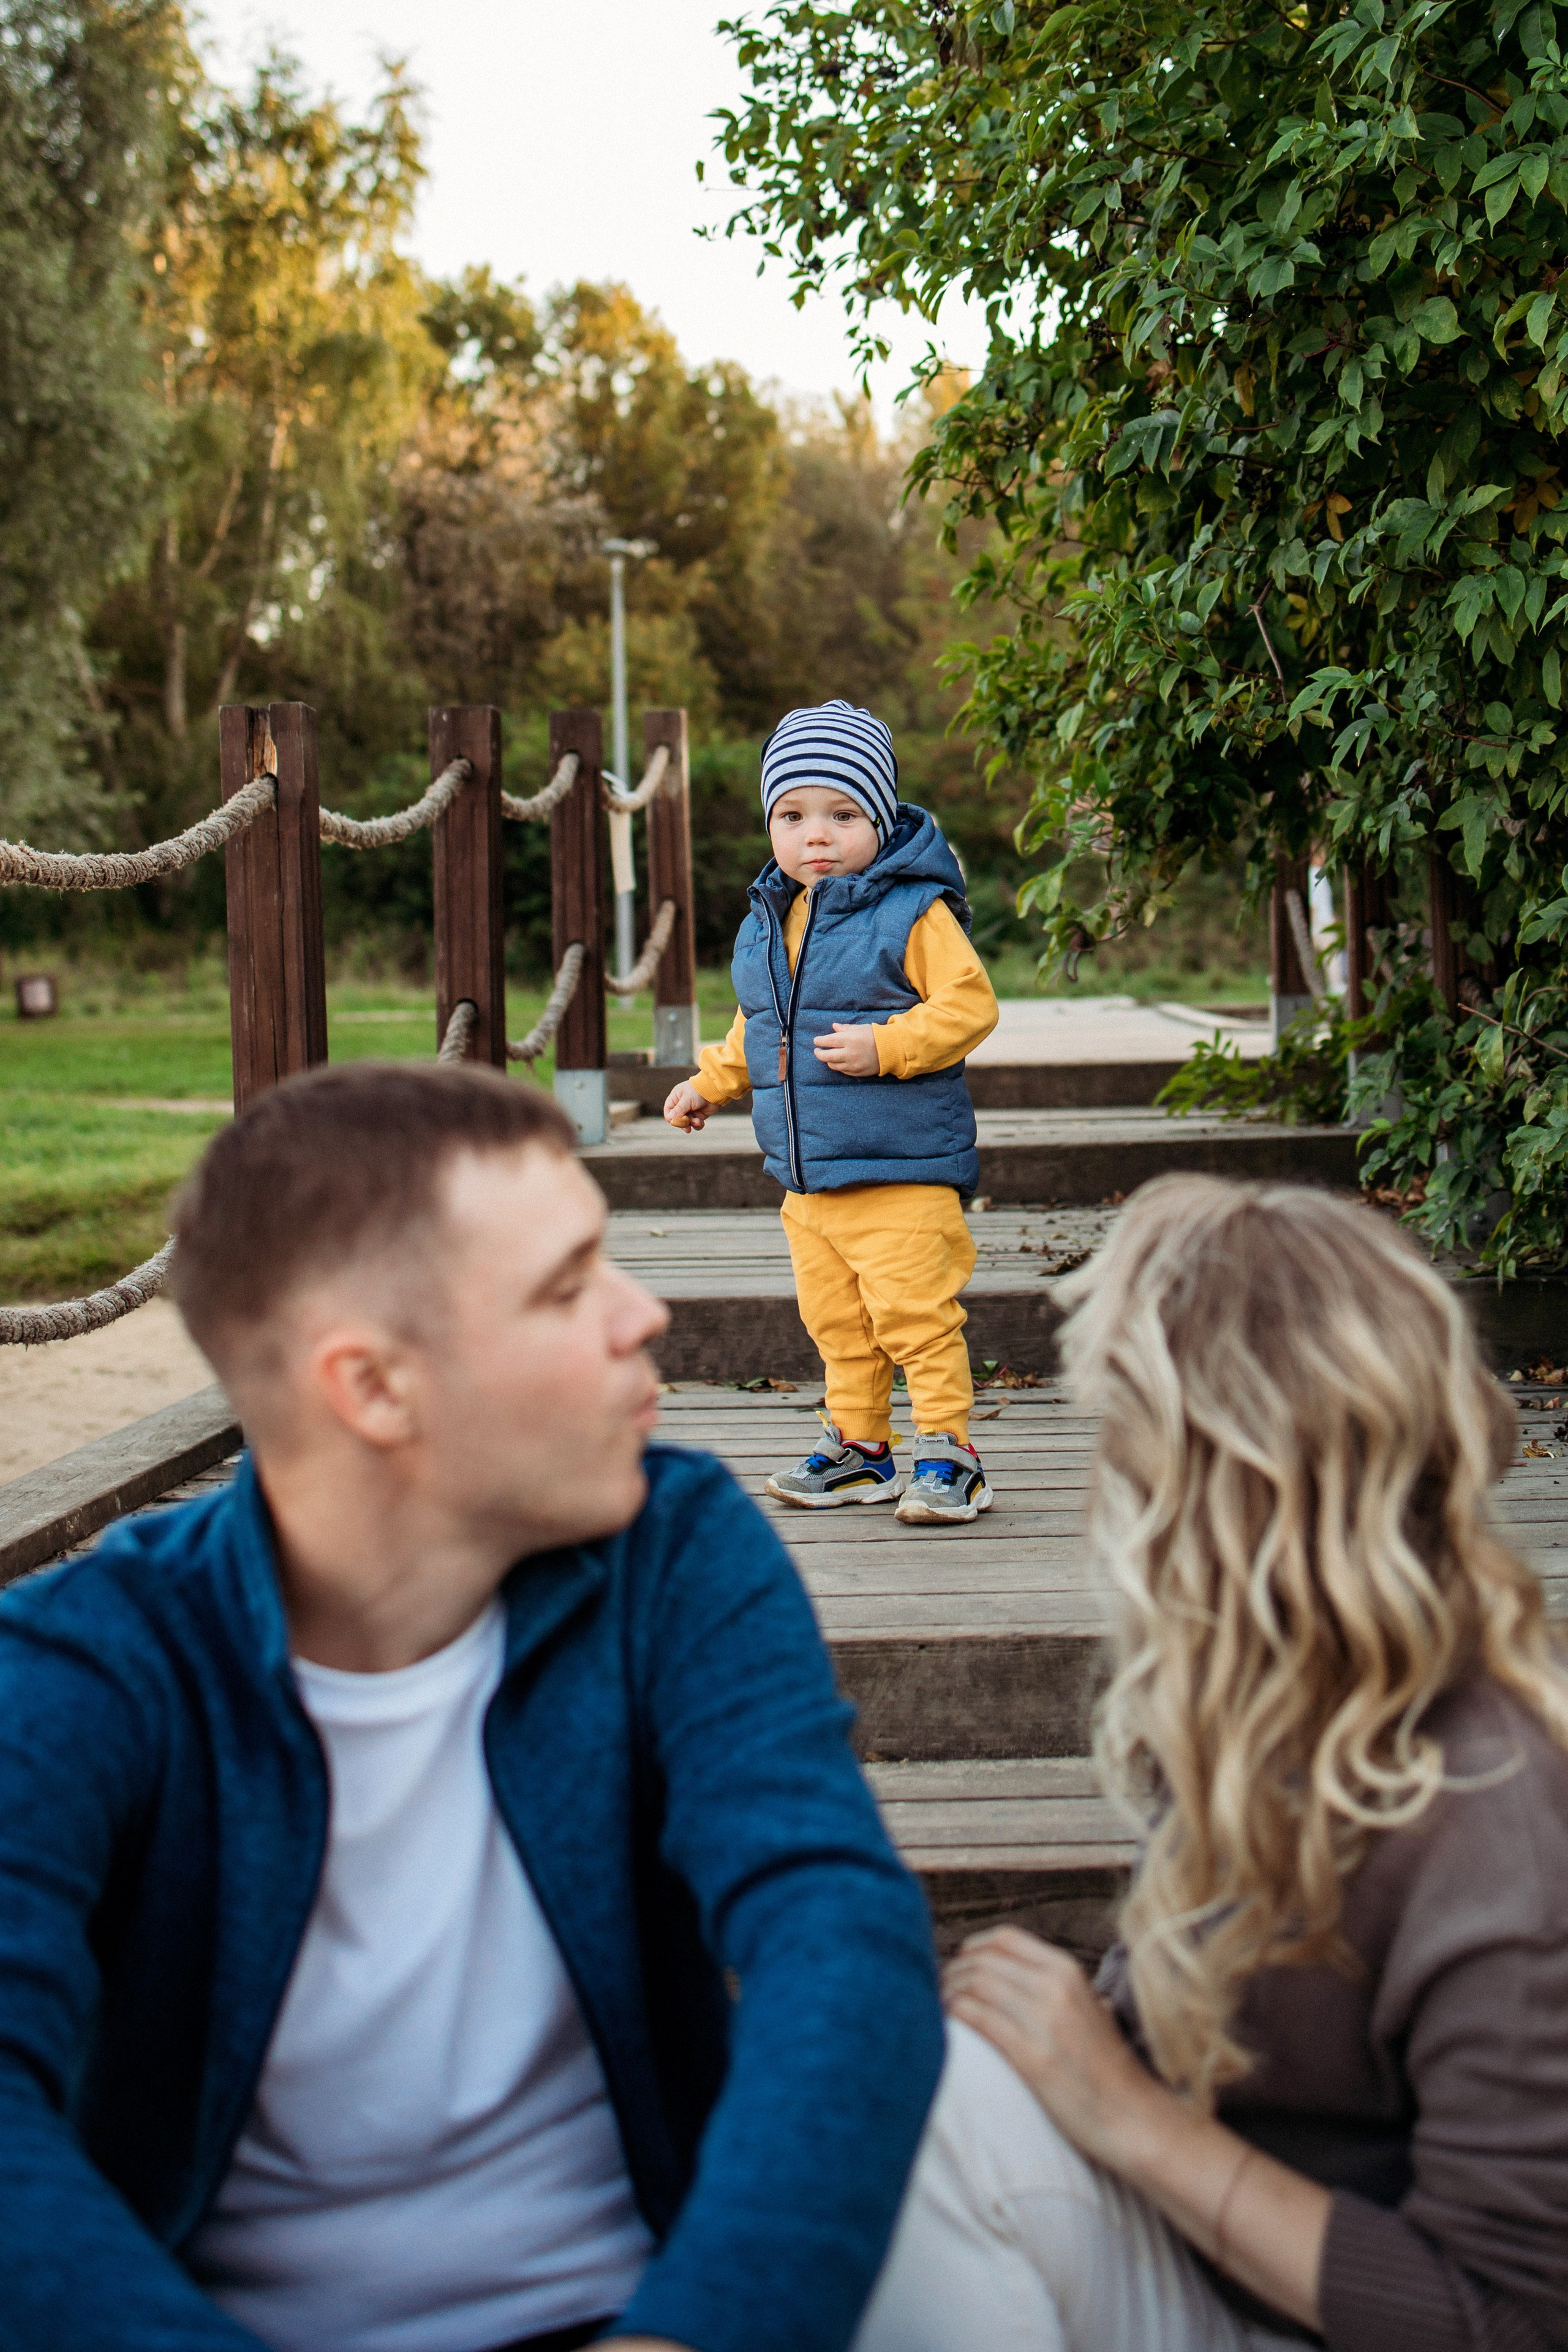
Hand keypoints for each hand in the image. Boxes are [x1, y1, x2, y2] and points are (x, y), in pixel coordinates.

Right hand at [663, 1080, 715, 1131]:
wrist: (715, 1090)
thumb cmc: (699, 1091)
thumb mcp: (687, 1099)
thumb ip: (679, 1109)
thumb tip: (670, 1118)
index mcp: (675, 1098)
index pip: (668, 1112)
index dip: (672, 1118)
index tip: (677, 1121)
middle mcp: (681, 1105)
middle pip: (677, 1119)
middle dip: (682, 1123)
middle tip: (687, 1126)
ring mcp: (690, 1111)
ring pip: (686, 1123)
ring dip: (691, 1124)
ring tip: (697, 1121)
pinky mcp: (698, 1115)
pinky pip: (695, 1125)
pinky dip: (698, 1125)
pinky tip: (701, 1122)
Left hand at [813, 1021, 879, 1075]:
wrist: (891, 1050)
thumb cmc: (876, 1036)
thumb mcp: (860, 1028)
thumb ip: (845, 1028)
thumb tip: (834, 1027)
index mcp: (850, 1039)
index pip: (829, 1041)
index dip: (820, 1041)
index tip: (816, 1041)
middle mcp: (850, 1053)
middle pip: (827, 1056)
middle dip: (819, 1053)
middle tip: (817, 1051)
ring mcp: (853, 1064)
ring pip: (833, 1065)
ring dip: (828, 1061)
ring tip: (828, 1056)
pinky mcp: (857, 1072)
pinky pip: (843, 1070)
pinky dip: (838, 1066)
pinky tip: (838, 1062)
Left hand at [942, 1926, 1163, 2173]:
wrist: (1132, 2116)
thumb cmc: (1106, 2065)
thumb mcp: (1088, 2006)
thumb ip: (1053, 1984)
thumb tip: (1006, 1973)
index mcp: (1068, 1971)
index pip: (1005, 1938)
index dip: (973, 1946)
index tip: (960, 1962)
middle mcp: (1055, 1987)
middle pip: (983, 1960)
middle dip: (954, 1971)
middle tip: (941, 1988)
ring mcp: (1044, 2022)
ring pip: (975, 1985)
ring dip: (948, 1991)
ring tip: (941, 2005)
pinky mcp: (1032, 2058)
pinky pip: (979, 2019)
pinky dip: (956, 2015)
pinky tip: (949, 2022)